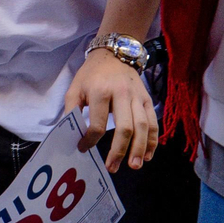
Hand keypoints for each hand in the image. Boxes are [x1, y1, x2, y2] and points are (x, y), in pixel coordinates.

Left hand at [65, 48, 157, 172]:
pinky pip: (153, 122)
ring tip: (134, 166)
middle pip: (125, 128)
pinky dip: (153, 140)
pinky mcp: (148, 99)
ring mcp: (138, 97)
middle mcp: (122, 94)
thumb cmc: (91, 74)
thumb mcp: (75, 87)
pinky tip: (147, 155)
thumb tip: (70, 134)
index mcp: (100, 91)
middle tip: (112, 168)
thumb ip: (71, 110)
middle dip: (119, 150)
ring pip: (143, 127)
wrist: (114, 54)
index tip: (83, 148)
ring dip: (139, 149)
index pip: (97, 123)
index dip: (90, 140)